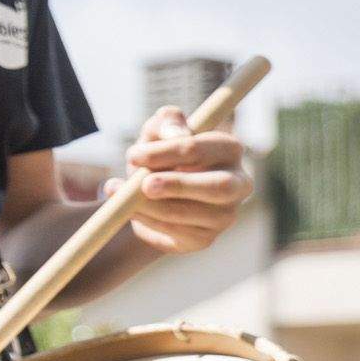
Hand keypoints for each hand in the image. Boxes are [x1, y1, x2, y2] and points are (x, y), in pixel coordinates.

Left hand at [125, 104, 250, 254]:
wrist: (150, 191)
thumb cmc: (160, 154)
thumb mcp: (158, 131)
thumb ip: (166, 122)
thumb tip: (175, 133)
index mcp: (228, 149)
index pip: (202, 149)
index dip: (166, 152)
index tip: (133, 155)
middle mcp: (237, 184)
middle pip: (218, 187)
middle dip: (178, 185)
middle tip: (145, 185)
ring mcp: (225, 215)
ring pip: (193, 215)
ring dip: (153, 207)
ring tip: (122, 198)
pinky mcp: (205, 238)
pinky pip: (177, 235)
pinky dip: (149, 223)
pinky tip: (130, 212)